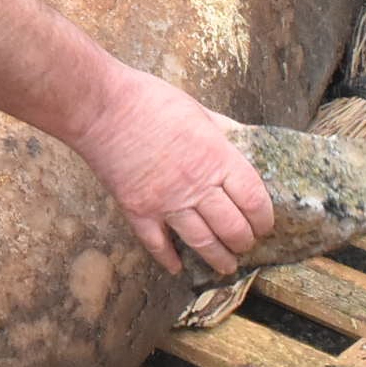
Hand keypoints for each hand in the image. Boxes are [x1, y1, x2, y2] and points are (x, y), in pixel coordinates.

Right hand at [68, 67, 272, 276]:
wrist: (100, 107)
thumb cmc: (148, 100)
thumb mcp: (197, 109)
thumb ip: (221, 132)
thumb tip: (240, 142)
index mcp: (216, 157)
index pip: (253, 200)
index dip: (264, 218)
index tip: (265, 224)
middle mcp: (196, 185)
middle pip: (232, 227)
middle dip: (244, 241)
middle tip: (246, 244)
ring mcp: (166, 202)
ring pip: (202, 242)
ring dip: (219, 258)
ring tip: (227, 265)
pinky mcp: (138, 210)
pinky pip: (157, 244)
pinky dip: (168, 258)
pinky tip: (177, 267)